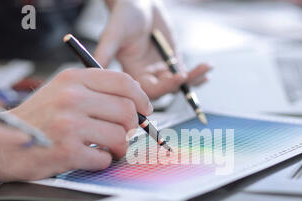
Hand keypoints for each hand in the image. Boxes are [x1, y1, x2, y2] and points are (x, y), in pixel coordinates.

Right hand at [0, 68, 152, 181]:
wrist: (1, 145)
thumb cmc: (38, 119)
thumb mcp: (61, 92)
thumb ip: (95, 92)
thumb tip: (135, 103)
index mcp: (72, 79)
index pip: (122, 81)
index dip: (141, 98)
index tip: (145, 110)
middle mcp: (71, 97)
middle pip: (127, 111)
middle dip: (131, 127)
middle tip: (122, 134)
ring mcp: (69, 124)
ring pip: (120, 136)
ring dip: (118, 147)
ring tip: (105, 148)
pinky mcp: (67, 151)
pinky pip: (104, 158)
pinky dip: (102, 161)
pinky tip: (89, 157)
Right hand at [95, 0, 211, 98]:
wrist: (138, 3)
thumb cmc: (123, 15)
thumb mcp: (113, 33)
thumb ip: (105, 51)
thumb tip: (95, 68)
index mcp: (131, 75)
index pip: (147, 91)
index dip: (162, 88)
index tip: (176, 77)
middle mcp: (147, 76)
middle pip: (166, 89)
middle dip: (179, 83)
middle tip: (190, 74)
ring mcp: (161, 69)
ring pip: (178, 82)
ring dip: (193, 79)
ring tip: (204, 69)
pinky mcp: (173, 61)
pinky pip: (187, 73)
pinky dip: (197, 74)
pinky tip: (206, 70)